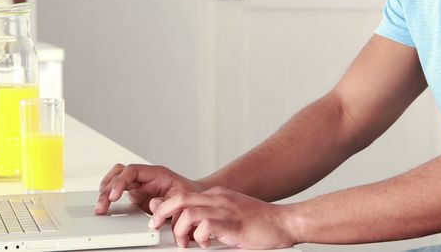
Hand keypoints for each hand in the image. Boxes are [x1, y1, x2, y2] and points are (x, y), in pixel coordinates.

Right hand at [96, 163, 203, 214]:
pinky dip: (109, 196)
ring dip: (106, 191)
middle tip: (103, 205)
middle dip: (108, 188)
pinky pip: (118, 191)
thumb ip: (168, 202)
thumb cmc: (190, 196)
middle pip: (120, 175)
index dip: (120, 182)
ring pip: (116, 180)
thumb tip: (153, 205)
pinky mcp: (137, 196)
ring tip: (100, 206)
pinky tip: (105, 205)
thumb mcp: (183, 199)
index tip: (115, 196)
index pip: (132, 171)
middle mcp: (145, 178)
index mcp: (156, 174)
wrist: (196, 200)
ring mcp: (140, 186)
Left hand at [149, 186, 296, 248]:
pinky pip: (206, 226)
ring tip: (186, 243)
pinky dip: (200, 237)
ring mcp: (226, 210)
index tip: (157, 219)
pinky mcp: (233, 224)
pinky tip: (206, 244)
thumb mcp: (231, 214)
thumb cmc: (260, 223)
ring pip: (189, 213)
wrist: (284, 223)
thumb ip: (210, 218)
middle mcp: (219, 199)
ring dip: (181, 231)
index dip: (165, 207)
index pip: (183, 196)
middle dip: (162, 213)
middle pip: (180, 199)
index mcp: (217, 196)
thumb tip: (189, 227)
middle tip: (156, 226)